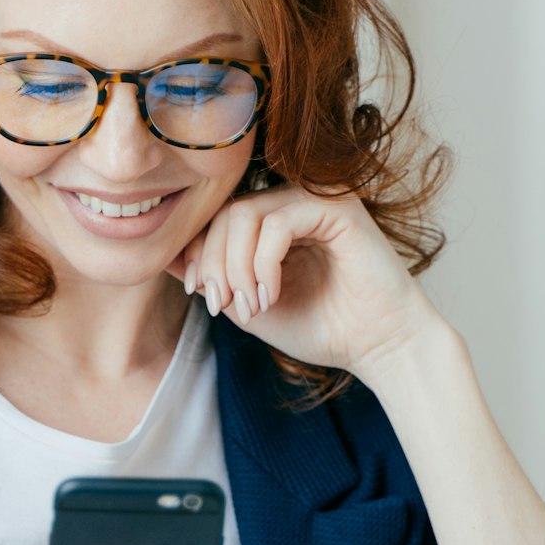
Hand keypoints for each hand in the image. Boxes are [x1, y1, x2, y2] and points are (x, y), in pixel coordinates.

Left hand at [168, 184, 447, 381]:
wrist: (380, 346)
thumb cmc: (322, 328)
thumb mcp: (249, 305)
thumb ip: (213, 279)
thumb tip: (164, 258)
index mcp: (272, 220)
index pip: (215, 218)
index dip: (198, 255)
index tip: (203, 298)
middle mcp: (293, 200)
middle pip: (224, 213)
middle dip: (213, 264)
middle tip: (222, 306)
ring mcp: (316, 199)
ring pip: (244, 214)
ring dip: (236, 267)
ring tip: (251, 306)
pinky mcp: (336, 207)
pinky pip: (277, 223)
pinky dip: (262, 264)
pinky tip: (270, 295)